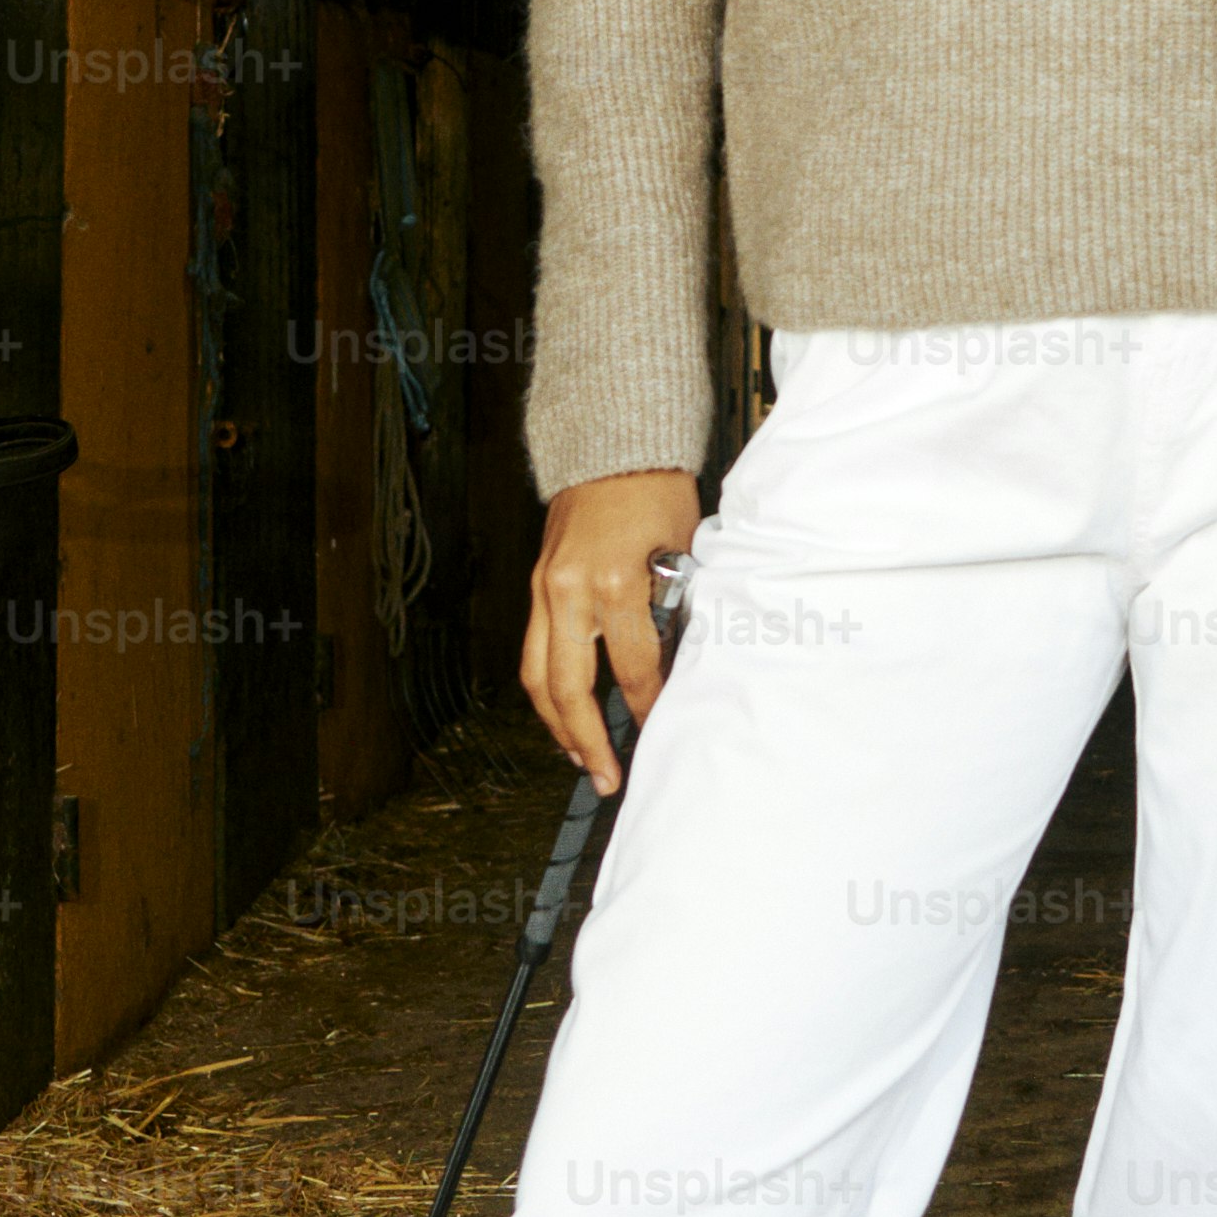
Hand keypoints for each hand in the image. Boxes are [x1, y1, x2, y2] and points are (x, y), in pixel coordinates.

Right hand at [522, 465, 700, 790]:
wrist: (611, 438)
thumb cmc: (655, 486)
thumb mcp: (682, 547)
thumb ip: (676, 605)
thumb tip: (681, 660)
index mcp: (615, 582)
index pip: (633, 670)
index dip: (649, 708)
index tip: (662, 732)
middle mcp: (570, 590)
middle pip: (569, 688)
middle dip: (588, 740)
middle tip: (607, 778)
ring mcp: (546, 586)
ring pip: (537, 675)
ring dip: (556, 723)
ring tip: (578, 757)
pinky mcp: (537, 581)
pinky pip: (534, 647)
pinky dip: (545, 685)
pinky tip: (562, 709)